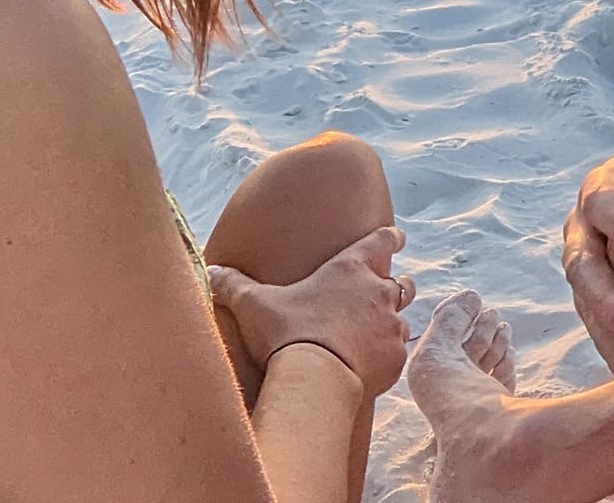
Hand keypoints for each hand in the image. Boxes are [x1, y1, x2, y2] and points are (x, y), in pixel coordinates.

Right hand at [208, 225, 411, 397]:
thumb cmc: (287, 332)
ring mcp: (391, 326)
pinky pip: (398, 353)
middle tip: (385, 291)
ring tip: (375, 334)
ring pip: (403, 319)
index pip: (382, 240)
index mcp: (351, 268)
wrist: (315, 377)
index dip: (390, 238)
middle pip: (403, 282)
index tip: (396, 236)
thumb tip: (210, 271)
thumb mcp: (253, 304)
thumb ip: (233, 285)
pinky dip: (387, 356)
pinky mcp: (395, 358)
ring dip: (392, 323)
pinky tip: (372, 365)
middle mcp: (379, 292)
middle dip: (396, 285)